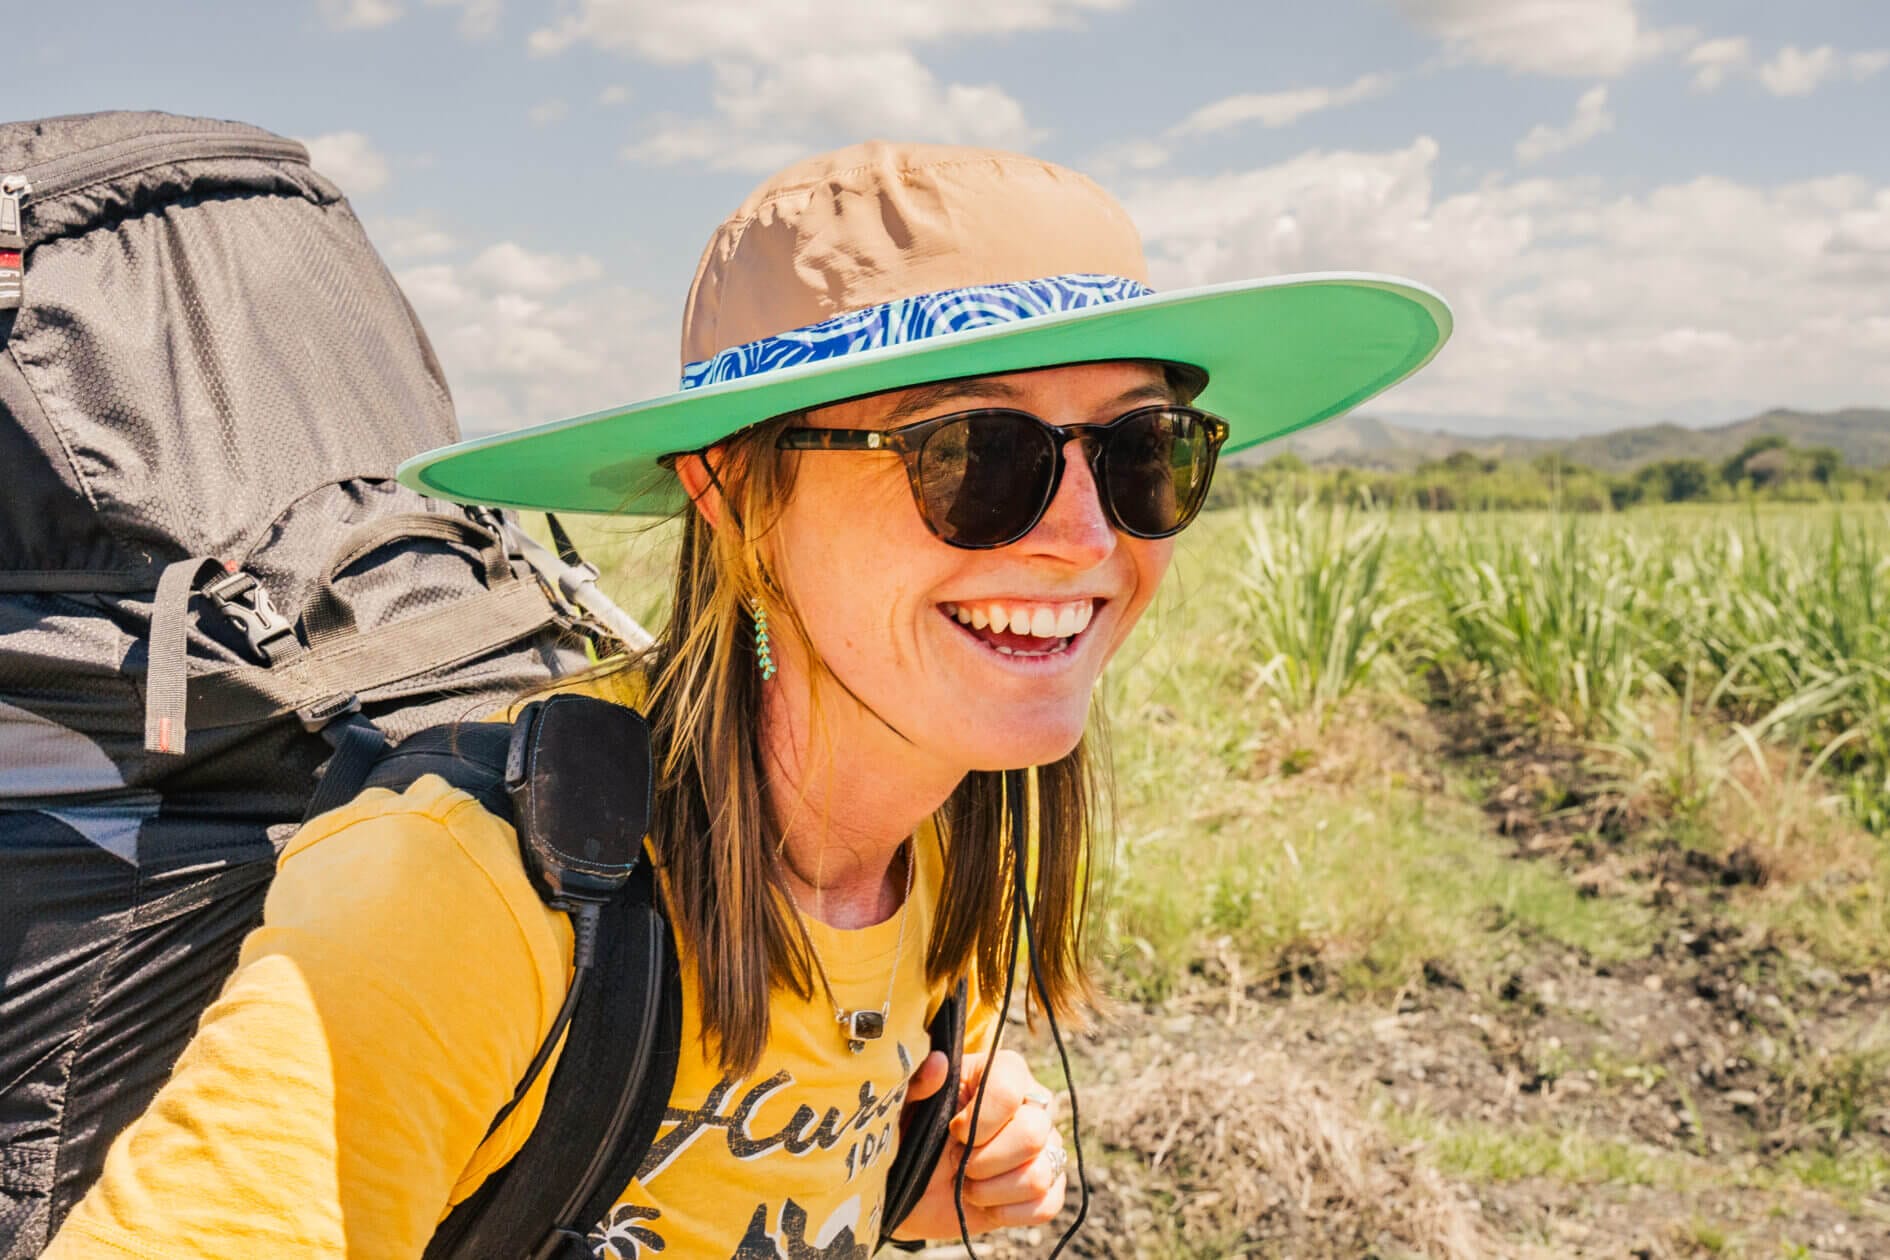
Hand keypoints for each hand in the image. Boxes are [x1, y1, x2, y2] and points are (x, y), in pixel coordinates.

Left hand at [890, 1048, 1066, 1242]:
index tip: (953, 1131)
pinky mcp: (1046, 1188)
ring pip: (1040, 1174)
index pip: (1010, 1087)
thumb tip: (938, 1063)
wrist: (910, 1188)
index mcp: (1000, 1074)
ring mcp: (1044, 1148)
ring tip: (967, 1185)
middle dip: (984, 1160)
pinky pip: (1047, 1205)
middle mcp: (1031, 1106)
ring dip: (992, 1190)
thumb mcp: (903, 1106)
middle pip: (1033, 1134)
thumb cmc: (910, 1134)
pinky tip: (985, 1203)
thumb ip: (917, 1084)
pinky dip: (1008, 1211)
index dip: (981, 1117)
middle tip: (956, 1163)